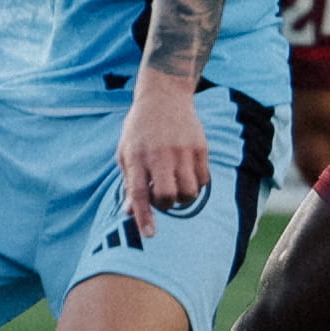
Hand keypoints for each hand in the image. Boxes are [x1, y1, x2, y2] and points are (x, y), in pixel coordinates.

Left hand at [115, 65, 211, 225]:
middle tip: (163, 196)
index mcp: (137, 157)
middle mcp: (160, 155)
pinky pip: (203, 179)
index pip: (139, 193)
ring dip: (183, 197)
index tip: (150, 235)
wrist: (164, 96)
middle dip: (165, 205)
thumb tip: (130, 213)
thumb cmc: (140, 130)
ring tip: (177, 186)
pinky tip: (188, 174)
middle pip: (167, 196)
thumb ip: (129, 183)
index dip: (144, 216)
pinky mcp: (200, 147)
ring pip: (189, 191)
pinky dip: (196, 184)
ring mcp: (182, 151)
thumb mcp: (126, 152)